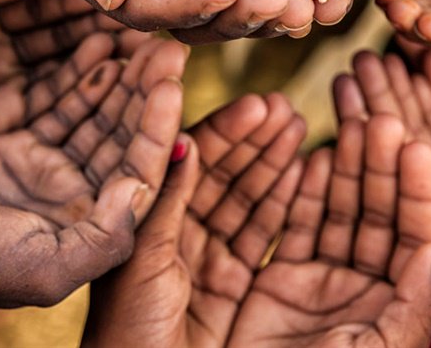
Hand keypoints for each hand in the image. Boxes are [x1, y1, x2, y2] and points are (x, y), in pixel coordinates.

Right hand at [0, 36, 189, 346]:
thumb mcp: (41, 269)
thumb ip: (105, 239)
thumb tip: (143, 189)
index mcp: (86, 221)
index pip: (139, 167)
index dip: (158, 124)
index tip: (171, 82)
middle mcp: (70, 189)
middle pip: (119, 130)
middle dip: (143, 88)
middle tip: (164, 44)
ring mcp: (39, 160)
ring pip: (90, 107)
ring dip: (114, 71)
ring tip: (134, 32)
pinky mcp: (6, 134)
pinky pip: (51, 94)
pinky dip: (72, 68)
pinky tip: (91, 39)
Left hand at [84, 93, 305, 347]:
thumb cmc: (125, 327)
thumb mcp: (144, 257)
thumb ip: (167, 199)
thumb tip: (185, 138)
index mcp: (148, 214)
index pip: (189, 159)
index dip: (224, 130)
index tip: (256, 103)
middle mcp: (178, 227)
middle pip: (222, 171)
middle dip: (253, 138)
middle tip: (284, 106)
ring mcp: (207, 252)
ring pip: (245, 197)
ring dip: (272, 161)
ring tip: (299, 125)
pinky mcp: (234, 281)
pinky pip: (262, 233)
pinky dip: (284, 202)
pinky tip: (305, 170)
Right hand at [229, 115, 430, 347]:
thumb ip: (409, 308)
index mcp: (397, 309)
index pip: (414, 237)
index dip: (418, 192)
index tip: (418, 146)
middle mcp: (364, 290)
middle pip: (376, 214)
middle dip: (380, 167)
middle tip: (382, 118)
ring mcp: (321, 282)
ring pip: (337, 212)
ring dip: (344, 168)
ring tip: (350, 122)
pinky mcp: (279, 281)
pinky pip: (294, 225)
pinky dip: (301, 191)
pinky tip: (310, 156)